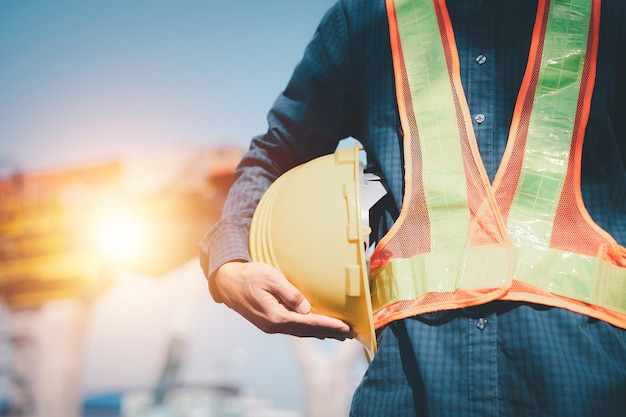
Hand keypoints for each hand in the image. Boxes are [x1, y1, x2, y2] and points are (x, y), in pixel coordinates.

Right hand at [213, 261, 353, 340]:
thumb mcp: (271, 278)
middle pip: (307, 332)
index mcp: (275, 316)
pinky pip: (293, 329)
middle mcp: (274, 326)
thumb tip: (306, 309)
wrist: (227, 282)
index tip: (346, 327)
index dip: (329, 325)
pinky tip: (317, 329)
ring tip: (339, 334)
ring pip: (301, 332)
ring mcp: (270, 326)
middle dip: (330, 333)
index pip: (309, 323)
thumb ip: (290, 293)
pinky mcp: (269, 323)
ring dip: (321, 333)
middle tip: (350, 334)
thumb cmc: (249, 276)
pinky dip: (309, 330)